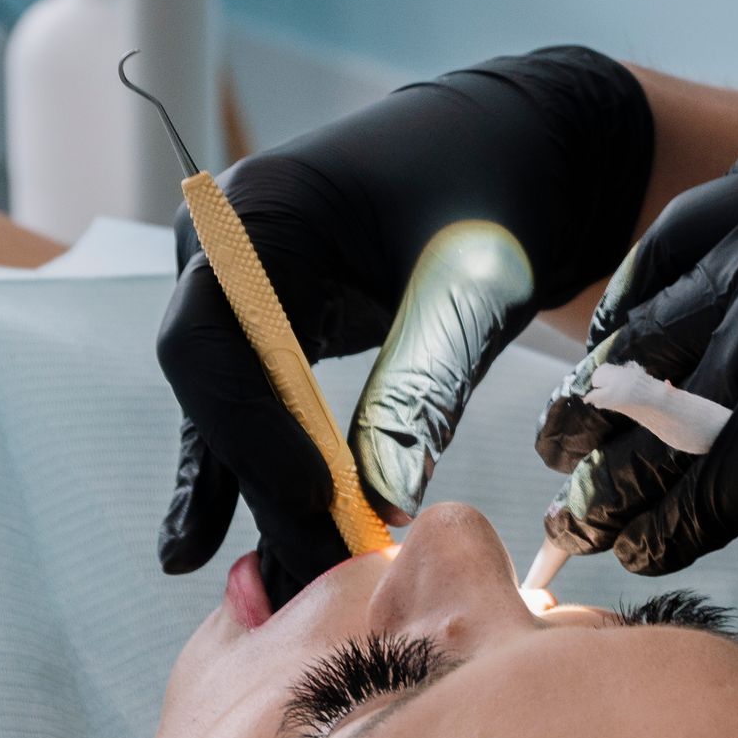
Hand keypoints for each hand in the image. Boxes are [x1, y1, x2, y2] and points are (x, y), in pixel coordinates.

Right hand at [155, 46, 652, 602]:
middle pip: (214, 387)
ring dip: (255, 492)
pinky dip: (250, 469)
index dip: (251, 432)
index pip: (212, 341)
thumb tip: (377, 510)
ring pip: (228, 406)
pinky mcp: (273, 322)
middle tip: (311, 576)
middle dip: (262, 484)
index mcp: (260, 211)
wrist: (526, 150)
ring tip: (268, 587)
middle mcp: (227, 247)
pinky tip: (210, 544)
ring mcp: (241, 284)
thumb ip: (419, 390)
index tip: (317, 503)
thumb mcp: (467, 289)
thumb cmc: (499, 195)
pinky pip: (248, 405)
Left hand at [536, 162, 737, 656]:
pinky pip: (691, 490)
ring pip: (654, 416)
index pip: (687, 234)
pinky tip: (646, 554)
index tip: (606, 348)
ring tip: (577, 516)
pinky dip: (660, 530)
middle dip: (598, 400)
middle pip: (655, 328)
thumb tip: (717, 365)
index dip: (632, 301)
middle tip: (560, 444)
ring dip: (608, 478)